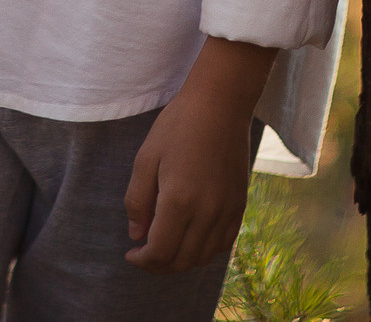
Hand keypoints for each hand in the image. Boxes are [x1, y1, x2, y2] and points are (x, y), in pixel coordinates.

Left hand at [124, 37, 273, 272]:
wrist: (221, 104)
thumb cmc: (178, 125)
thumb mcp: (146, 158)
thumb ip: (138, 201)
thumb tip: (137, 235)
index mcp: (179, 201)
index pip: (160, 252)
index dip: (142, 260)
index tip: (130, 253)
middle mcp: (207, 212)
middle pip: (182, 261)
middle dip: (159, 265)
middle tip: (143, 254)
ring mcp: (228, 210)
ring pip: (204, 257)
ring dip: (181, 261)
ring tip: (165, 248)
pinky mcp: (240, 205)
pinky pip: (224, 243)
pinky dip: (205, 250)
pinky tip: (191, 238)